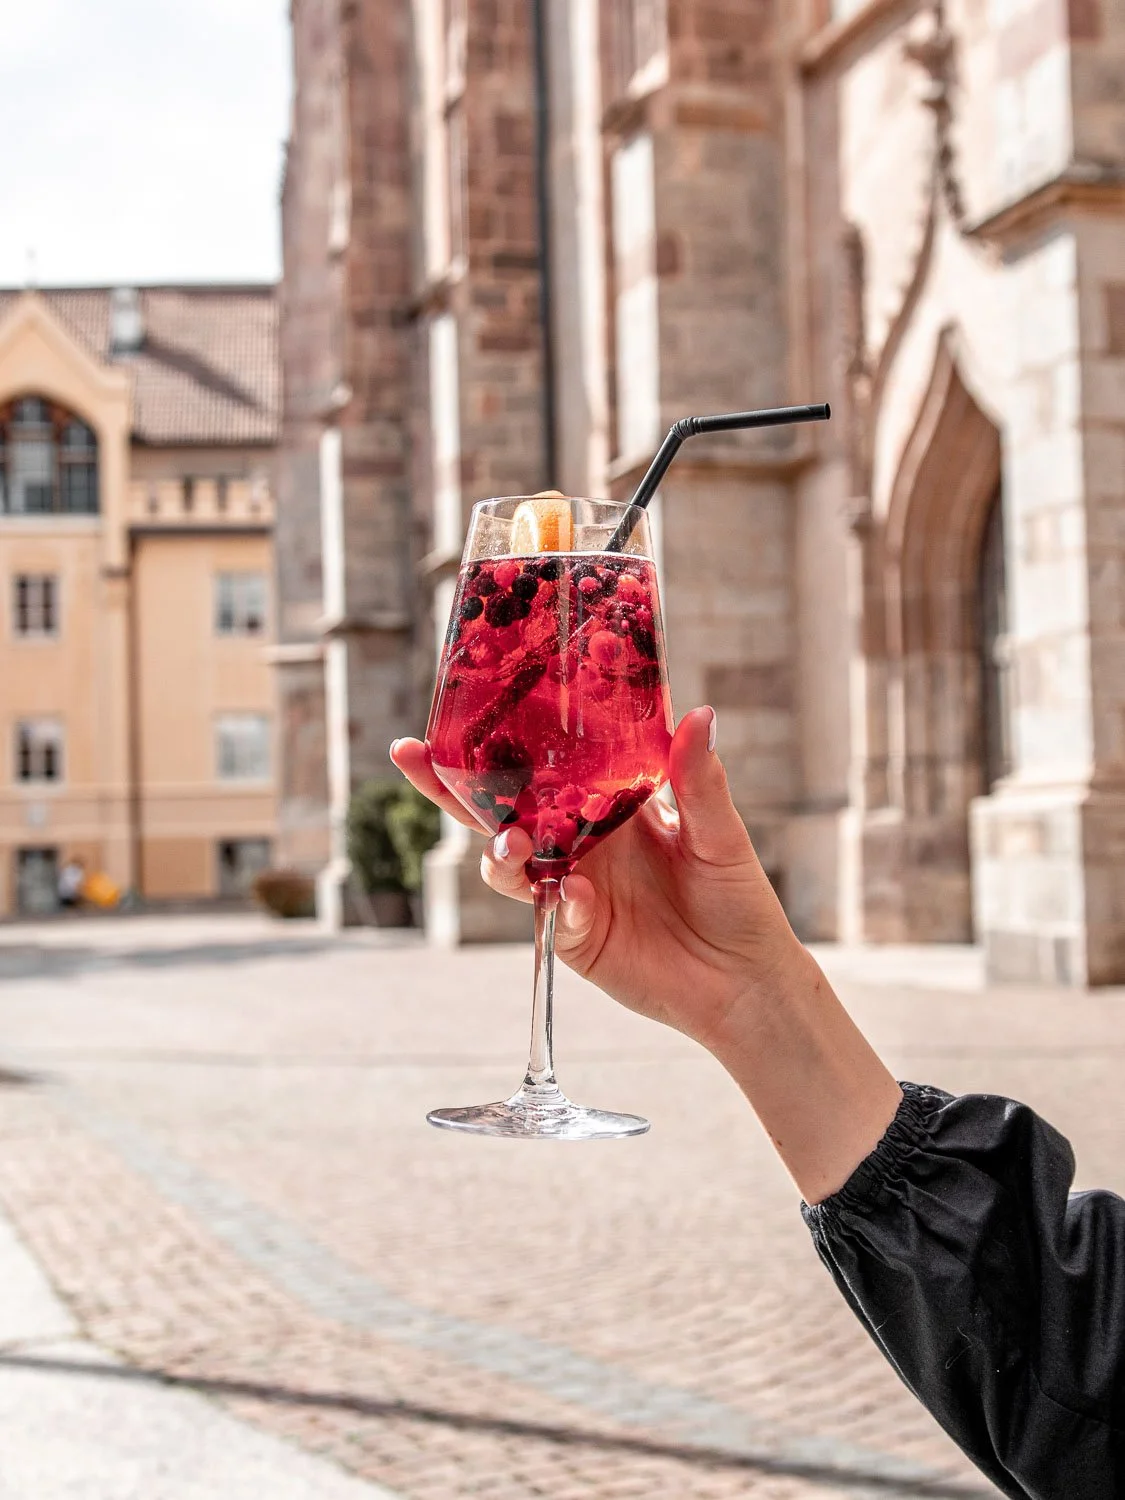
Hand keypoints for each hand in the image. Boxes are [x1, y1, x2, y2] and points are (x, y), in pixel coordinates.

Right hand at [390, 708, 801, 1052]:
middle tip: (414, 755)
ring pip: (509, 860)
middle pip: (502, 806)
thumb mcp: (720, 833)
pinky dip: (556, 902)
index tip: (464, 704)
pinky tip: (578, 898)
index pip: (545, 761)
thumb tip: (699, 712)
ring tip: (511, 844)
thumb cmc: (737, 899)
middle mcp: (579, 839)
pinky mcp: (571, 934)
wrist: (743, 983)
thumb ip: (699, 780)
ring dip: (500, 848)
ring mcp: (569, 887)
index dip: (504, 736)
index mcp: (608, 801)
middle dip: (451, 784)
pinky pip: (547, 912)